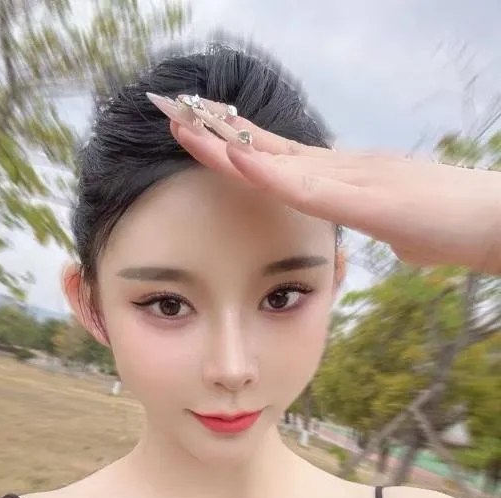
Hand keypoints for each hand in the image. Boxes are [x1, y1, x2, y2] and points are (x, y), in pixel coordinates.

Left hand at [147, 94, 500, 273]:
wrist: (493, 222)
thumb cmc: (447, 229)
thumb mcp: (393, 230)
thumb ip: (363, 228)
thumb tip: (347, 240)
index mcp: (339, 178)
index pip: (275, 158)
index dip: (234, 146)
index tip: (197, 135)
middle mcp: (338, 168)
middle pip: (265, 147)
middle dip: (215, 134)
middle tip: (171, 115)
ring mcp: (350, 176)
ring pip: (276, 157)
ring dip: (226, 143)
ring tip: (183, 124)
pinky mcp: (365, 196)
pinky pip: (308, 183)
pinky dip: (269, 170)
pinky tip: (236, 156)